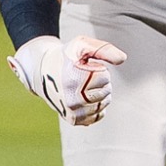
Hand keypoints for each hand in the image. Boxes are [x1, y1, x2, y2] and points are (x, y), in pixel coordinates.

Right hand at [7, 35, 127, 124]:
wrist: (43, 73)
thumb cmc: (66, 57)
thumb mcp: (82, 45)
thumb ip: (103, 49)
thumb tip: (123, 59)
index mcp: (74, 80)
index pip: (104, 76)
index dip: (97, 68)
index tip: (83, 67)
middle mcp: (73, 100)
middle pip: (106, 91)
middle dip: (100, 81)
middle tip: (83, 77)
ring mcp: (73, 112)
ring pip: (104, 103)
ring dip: (99, 93)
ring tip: (83, 86)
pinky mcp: (75, 120)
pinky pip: (99, 114)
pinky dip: (97, 106)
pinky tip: (85, 97)